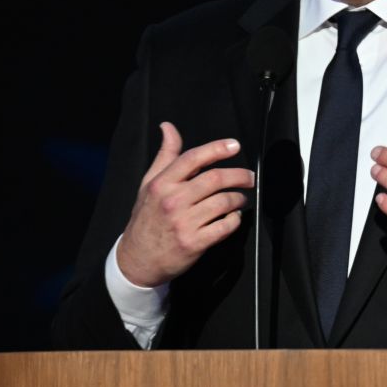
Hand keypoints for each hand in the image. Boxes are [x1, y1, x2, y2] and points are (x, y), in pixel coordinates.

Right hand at [115, 122, 254, 287]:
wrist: (138, 259)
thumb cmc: (146, 218)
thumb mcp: (149, 184)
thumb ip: (165, 156)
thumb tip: (168, 127)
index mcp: (162, 184)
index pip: (193, 158)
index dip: (216, 149)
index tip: (234, 146)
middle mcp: (173, 201)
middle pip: (214, 179)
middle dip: (239, 175)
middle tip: (249, 177)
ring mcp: (184, 223)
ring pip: (223, 202)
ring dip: (238, 199)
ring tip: (241, 199)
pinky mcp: (194, 243)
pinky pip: (224, 226)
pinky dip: (234, 219)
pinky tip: (233, 217)